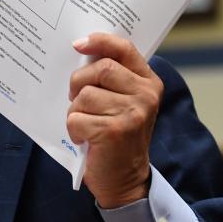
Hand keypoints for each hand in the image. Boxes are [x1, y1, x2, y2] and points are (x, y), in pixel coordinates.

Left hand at [67, 32, 163, 207]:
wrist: (125, 180)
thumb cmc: (117, 136)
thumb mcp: (122, 102)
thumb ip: (112, 78)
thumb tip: (81, 48)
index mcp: (148, 82)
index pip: (124, 49)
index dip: (100, 41)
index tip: (79, 44)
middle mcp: (145, 95)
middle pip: (100, 69)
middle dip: (78, 82)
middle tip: (76, 99)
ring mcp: (132, 113)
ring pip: (84, 95)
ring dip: (75, 111)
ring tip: (86, 124)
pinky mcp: (114, 131)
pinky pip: (76, 118)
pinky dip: (73, 129)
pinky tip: (85, 139)